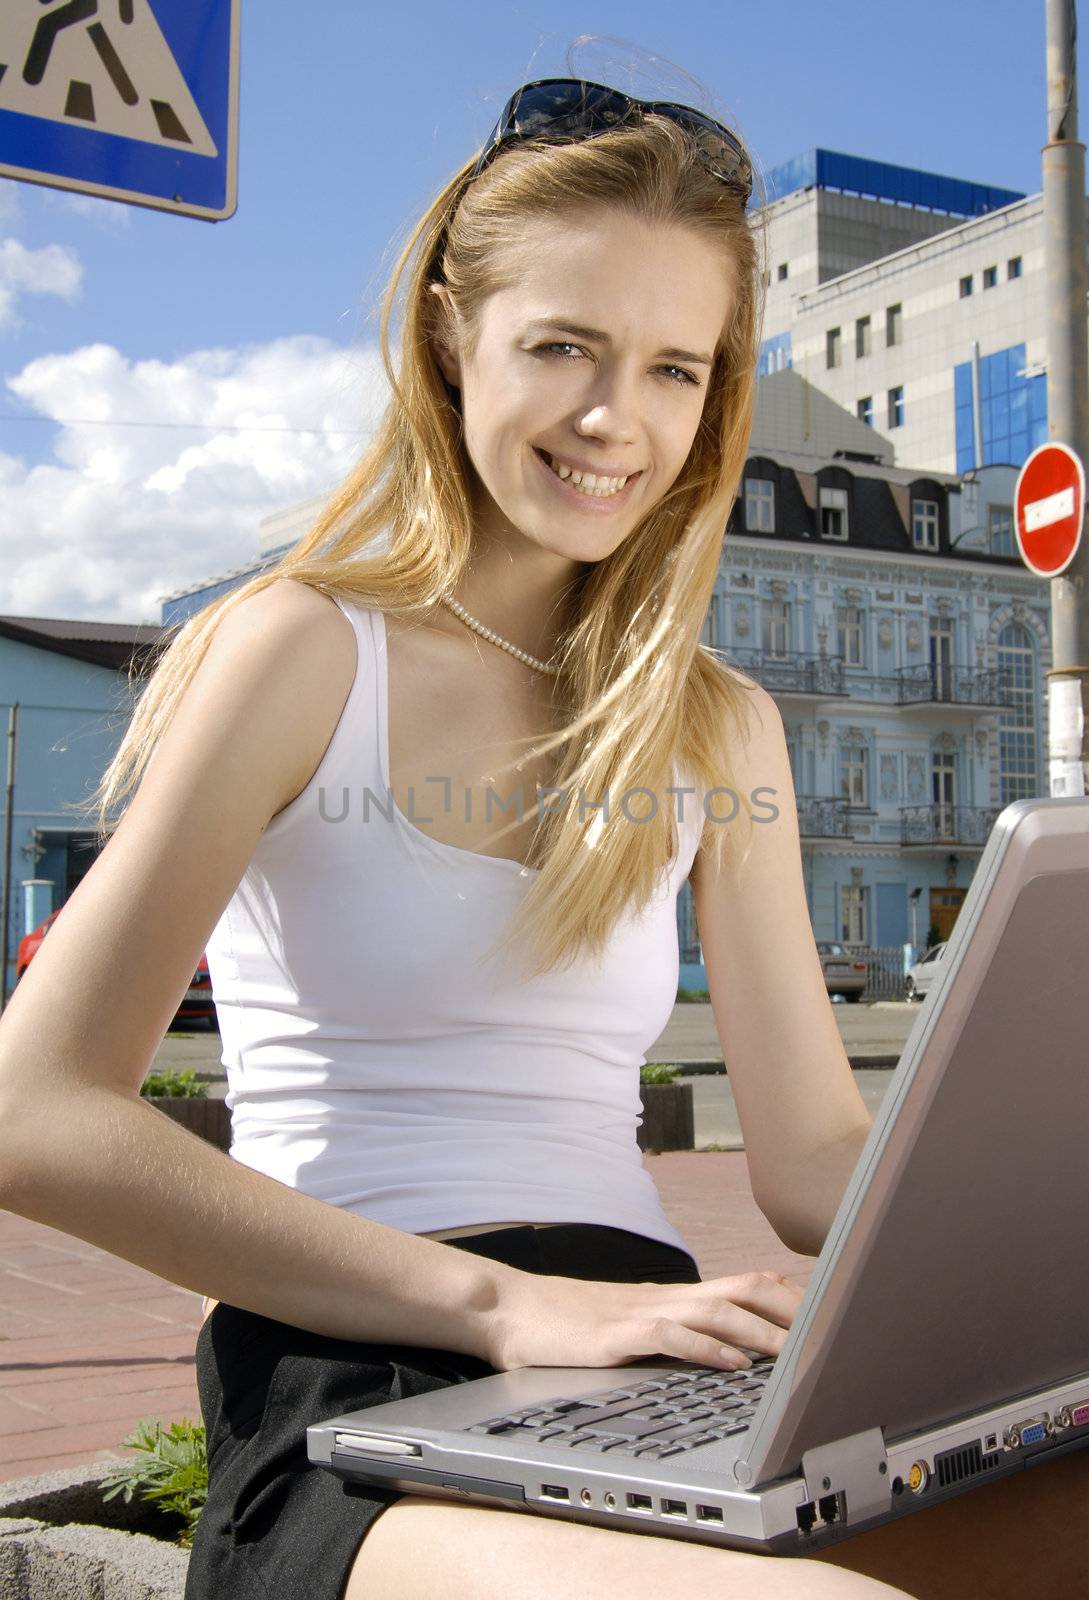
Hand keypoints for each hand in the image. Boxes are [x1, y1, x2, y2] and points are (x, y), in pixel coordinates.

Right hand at [483, 1267, 804, 1372]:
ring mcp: (642, 1312)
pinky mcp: (617, 1335)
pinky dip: (708, 1349)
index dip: (788, 1297)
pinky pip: (671, 1336)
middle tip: (831, 1331)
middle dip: (791, 1311)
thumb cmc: (565, 1322)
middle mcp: (664, 1297)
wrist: (508, 1310)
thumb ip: (669, 1332)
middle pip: (743, 1290)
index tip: (827, 1312)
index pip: (742, 1285)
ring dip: (761, 1332)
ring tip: (796, 1354)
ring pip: (717, 1310)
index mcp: (670, 1296)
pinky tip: (732, 1365)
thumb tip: (714, 1351)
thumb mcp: (628, 1325)